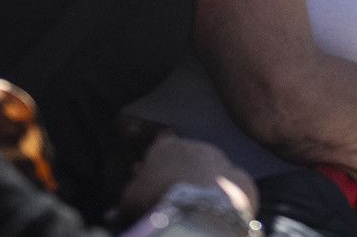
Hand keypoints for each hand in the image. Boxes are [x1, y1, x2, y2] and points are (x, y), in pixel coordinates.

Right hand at [117, 133, 257, 223]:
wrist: (198, 213)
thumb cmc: (156, 202)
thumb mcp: (130, 202)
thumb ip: (126, 202)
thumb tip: (113, 212)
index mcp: (167, 147)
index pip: (162, 140)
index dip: (157, 156)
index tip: (151, 169)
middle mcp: (197, 147)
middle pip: (188, 157)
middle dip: (180, 172)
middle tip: (171, 195)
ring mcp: (223, 163)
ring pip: (213, 171)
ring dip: (205, 184)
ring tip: (197, 207)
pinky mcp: (242, 182)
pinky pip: (233, 189)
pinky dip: (226, 200)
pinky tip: (219, 215)